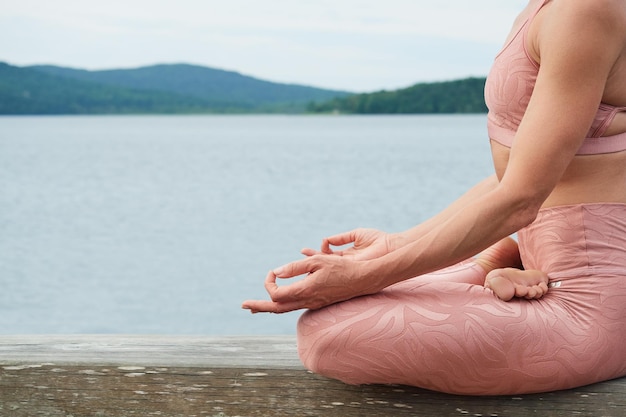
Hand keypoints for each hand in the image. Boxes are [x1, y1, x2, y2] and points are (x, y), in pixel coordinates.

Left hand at [241, 255, 378, 313]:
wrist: (364, 279)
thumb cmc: (342, 267)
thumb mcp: (317, 261)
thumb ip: (295, 268)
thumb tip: (276, 272)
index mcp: (305, 291)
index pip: (276, 294)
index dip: (269, 283)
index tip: (272, 272)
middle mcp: (307, 301)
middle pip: (277, 309)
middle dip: (259, 307)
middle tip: (243, 306)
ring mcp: (313, 304)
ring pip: (286, 309)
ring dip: (270, 308)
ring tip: (256, 308)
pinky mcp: (318, 302)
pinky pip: (296, 306)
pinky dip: (283, 304)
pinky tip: (279, 301)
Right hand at [301, 228, 395, 260]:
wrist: (391, 246)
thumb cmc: (377, 239)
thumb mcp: (356, 234)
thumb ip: (341, 238)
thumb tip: (326, 239)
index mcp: (348, 254)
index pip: (329, 255)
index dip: (318, 252)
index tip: (305, 250)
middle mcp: (346, 262)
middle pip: (326, 262)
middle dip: (312, 260)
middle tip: (301, 255)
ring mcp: (349, 267)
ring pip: (329, 267)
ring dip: (316, 263)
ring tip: (304, 259)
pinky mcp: (352, 269)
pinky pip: (337, 267)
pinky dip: (327, 263)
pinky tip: (319, 258)